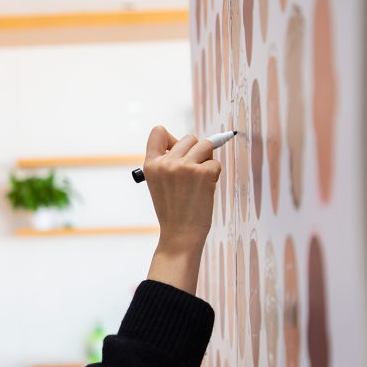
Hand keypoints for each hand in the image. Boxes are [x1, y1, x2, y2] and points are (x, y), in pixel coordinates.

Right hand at [142, 126, 221, 294]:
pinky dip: (214, 175)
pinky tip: (205, 189)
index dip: (171, 138)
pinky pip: (216, 162)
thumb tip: (189, 142)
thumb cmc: (172, 211)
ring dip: (207, 160)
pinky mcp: (204, 173)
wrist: (180, 234)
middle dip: (195, 152)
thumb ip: (166, 162)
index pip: (158, 132)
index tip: (176, 149)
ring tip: (199, 181)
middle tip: (191, 175)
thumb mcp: (158, 183)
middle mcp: (167, 163)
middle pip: (189, 138)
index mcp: (151, 164)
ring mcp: (185, 167)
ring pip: (206, 145)